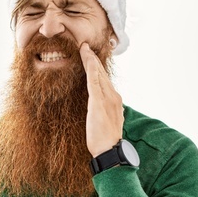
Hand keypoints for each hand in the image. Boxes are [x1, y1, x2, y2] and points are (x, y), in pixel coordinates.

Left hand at [80, 42, 123, 157]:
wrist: (109, 150)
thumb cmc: (105, 140)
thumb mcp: (104, 122)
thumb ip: (102, 111)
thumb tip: (97, 108)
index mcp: (114, 100)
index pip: (104, 80)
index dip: (97, 67)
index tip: (90, 58)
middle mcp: (113, 96)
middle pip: (101, 73)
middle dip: (93, 59)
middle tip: (85, 46)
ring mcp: (107, 98)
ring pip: (98, 74)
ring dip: (91, 60)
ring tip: (84, 48)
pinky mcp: (99, 102)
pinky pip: (95, 82)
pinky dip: (92, 69)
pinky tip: (88, 60)